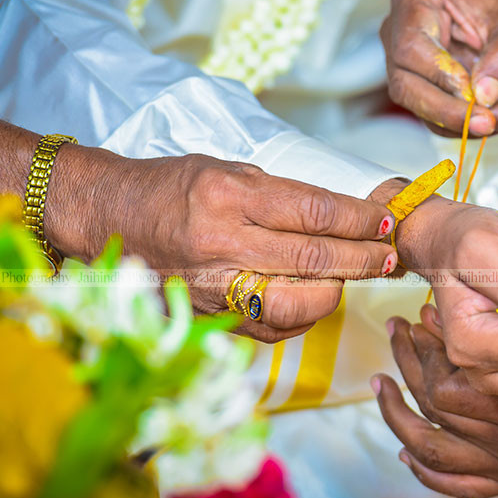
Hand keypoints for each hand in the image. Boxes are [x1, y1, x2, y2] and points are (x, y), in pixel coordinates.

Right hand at [49, 147, 397, 342]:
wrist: (106, 217)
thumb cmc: (170, 187)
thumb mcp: (226, 169)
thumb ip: (281, 195)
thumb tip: (341, 216)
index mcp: (228, 195)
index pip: (315, 212)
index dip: (360, 218)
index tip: (386, 220)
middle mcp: (222, 244)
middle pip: (316, 259)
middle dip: (365, 258)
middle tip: (391, 255)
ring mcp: (215, 288)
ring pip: (300, 303)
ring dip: (340, 290)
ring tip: (358, 275)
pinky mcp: (210, 318)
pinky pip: (273, 328)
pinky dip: (305, 316)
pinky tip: (318, 298)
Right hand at [380, 0, 497, 136]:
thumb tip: (484, 93)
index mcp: (418, 2)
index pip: (410, 46)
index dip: (440, 74)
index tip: (474, 90)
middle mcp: (405, 36)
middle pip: (406, 85)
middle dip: (448, 110)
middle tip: (488, 120)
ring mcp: (414, 69)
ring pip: (421, 109)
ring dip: (466, 123)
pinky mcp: (430, 95)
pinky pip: (439, 122)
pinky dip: (470, 128)